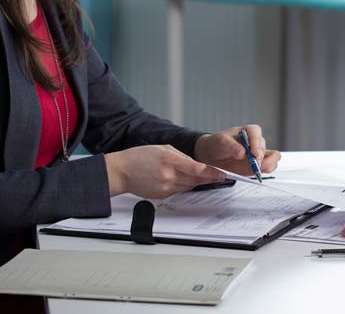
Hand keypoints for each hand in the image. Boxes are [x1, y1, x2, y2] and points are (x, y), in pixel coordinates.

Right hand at [104, 145, 225, 197]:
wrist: (122, 172)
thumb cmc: (139, 157)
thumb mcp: (162, 148)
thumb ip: (181, 156)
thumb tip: (196, 164)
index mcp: (169, 160)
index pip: (196, 168)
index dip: (212, 172)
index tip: (222, 173)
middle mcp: (168, 175)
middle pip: (196, 179)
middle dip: (209, 178)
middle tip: (221, 176)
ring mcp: (165, 187)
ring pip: (189, 186)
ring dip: (198, 181)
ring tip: (207, 177)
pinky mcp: (163, 195)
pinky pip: (179, 190)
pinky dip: (185, 185)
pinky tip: (185, 180)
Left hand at [193, 124, 280, 175]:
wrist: (213, 155)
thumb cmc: (218, 144)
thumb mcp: (221, 142)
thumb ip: (232, 146)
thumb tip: (242, 153)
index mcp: (248, 131)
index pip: (256, 133)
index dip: (256, 143)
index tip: (254, 153)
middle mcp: (256, 141)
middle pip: (264, 148)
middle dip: (260, 158)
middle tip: (253, 165)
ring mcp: (258, 153)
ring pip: (273, 157)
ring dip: (267, 164)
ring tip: (257, 169)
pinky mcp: (258, 164)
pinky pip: (270, 167)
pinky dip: (266, 171)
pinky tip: (257, 173)